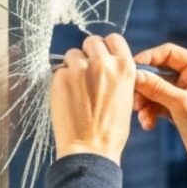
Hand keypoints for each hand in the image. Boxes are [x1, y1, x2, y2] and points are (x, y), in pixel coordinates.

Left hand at [50, 34, 135, 164]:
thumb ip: (117, 76)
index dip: (107, 47)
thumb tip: (105, 64)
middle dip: (88, 54)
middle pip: (92, 42)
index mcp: (125, 68)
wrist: (90, 148)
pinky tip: (68, 98)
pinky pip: (60, 70)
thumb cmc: (111, 129)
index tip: (103, 55)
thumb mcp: (127, 97)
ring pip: (72, 55)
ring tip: (77, 90)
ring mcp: (80, 69)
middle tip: (87, 72)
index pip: (114, 39)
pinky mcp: (61, 77)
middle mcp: (104, 63)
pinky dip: (62, 81)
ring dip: (73, 67)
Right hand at [132, 43, 186, 187]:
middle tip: (134, 102)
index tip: (130, 71)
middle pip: (159, 71)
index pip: (168, 52)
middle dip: (145, 87)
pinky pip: (159, 102)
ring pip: (156, 88)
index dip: (147, 59)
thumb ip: (157, 88)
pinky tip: (149, 124)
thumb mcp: (181, 105)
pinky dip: (151, 112)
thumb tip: (134, 74)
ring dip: (146, 102)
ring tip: (143, 117)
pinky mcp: (180, 106)